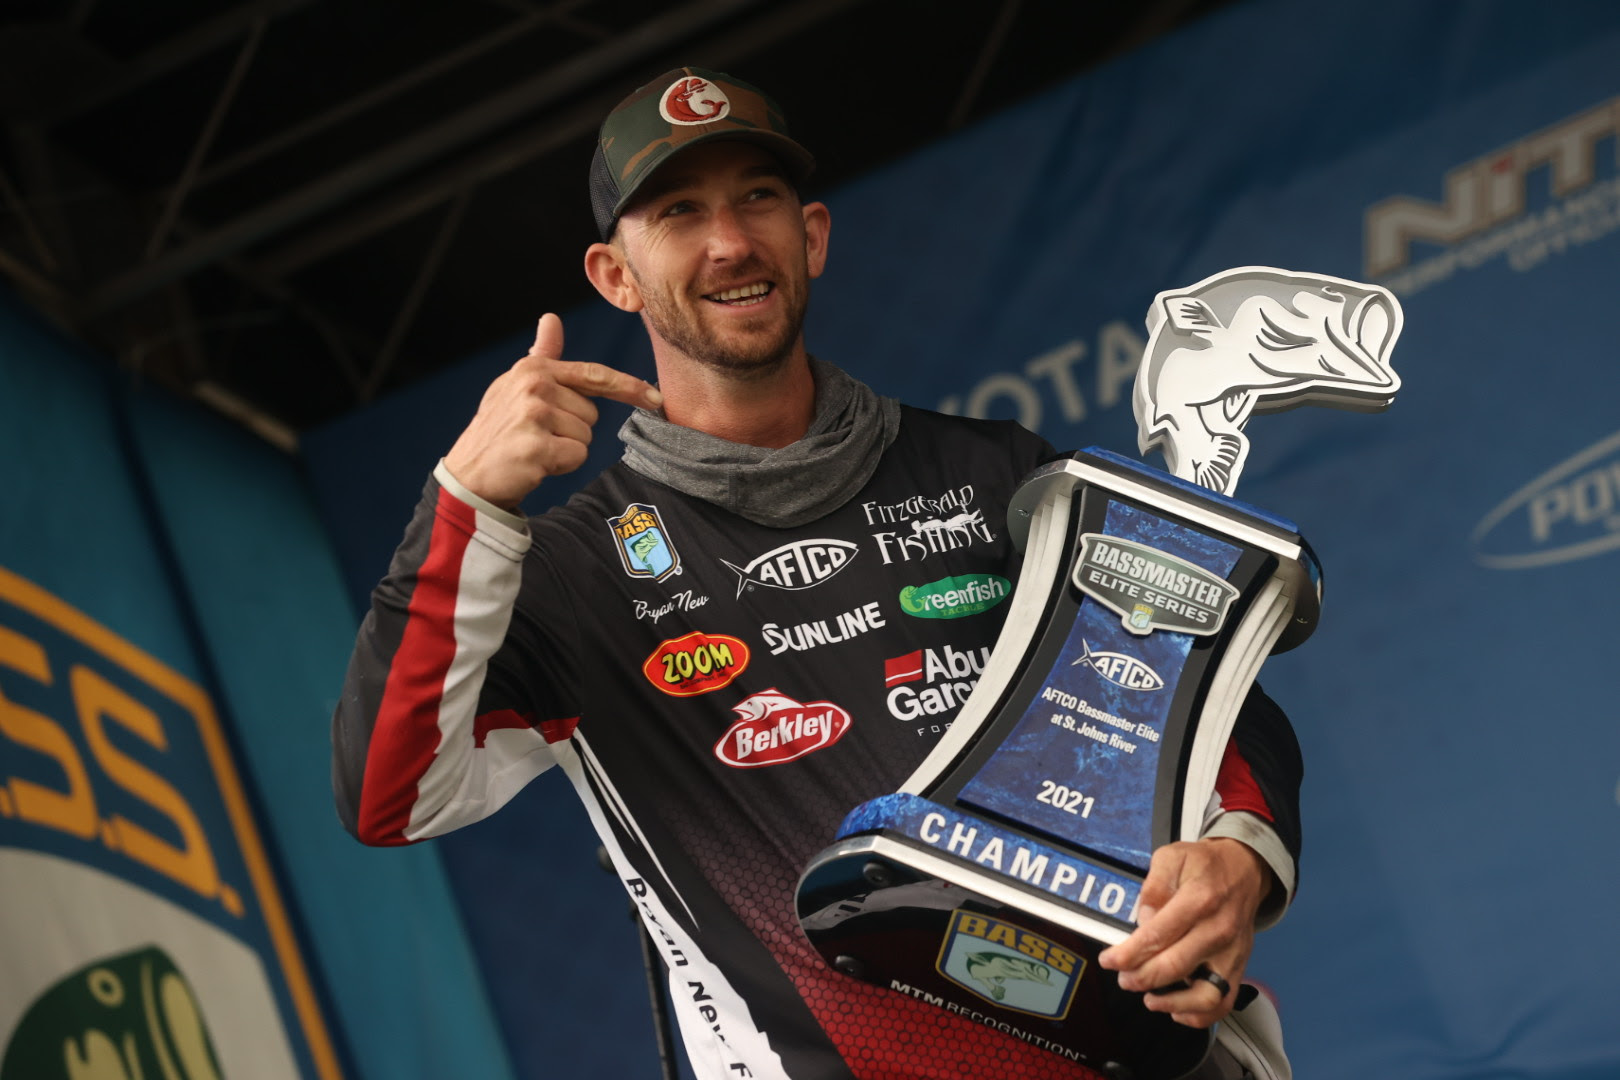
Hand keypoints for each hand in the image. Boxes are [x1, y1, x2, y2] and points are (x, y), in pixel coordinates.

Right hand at [444, 313, 662, 508]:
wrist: (469, 475)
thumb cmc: (500, 430)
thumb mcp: (515, 386)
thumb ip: (542, 356)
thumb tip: (551, 318)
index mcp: (534, 369)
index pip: (594, 375)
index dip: (628, 386)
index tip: (655, 397)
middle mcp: (534, 386)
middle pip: (592, 414)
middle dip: (572, 430)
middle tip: (538, 435)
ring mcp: (534, 415)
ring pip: (586, 437)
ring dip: (566, 449)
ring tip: (534, 448)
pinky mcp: (536, 446)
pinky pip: (577, 456)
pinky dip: (561, 465)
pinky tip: (535, 463)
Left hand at [1097, 838, 1271, 1027]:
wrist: (1244, 869)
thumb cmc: (1204, 864)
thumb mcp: (1172, 856)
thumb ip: (1153, 886)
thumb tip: (1143, 921)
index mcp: (1199, 899)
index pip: (1157, 936)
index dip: (1128, 953)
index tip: (1108, 960)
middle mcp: (1218, 930)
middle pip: (1175, 967)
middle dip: (1141, 978)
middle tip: (1123, 978)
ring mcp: (1232, 952)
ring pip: (1205, 994)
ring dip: (1172, 1002)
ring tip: (1149, 998)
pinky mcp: (1239, 966)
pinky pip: (1223, 1002)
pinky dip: (1200, 1015)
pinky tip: (1176, 1009)